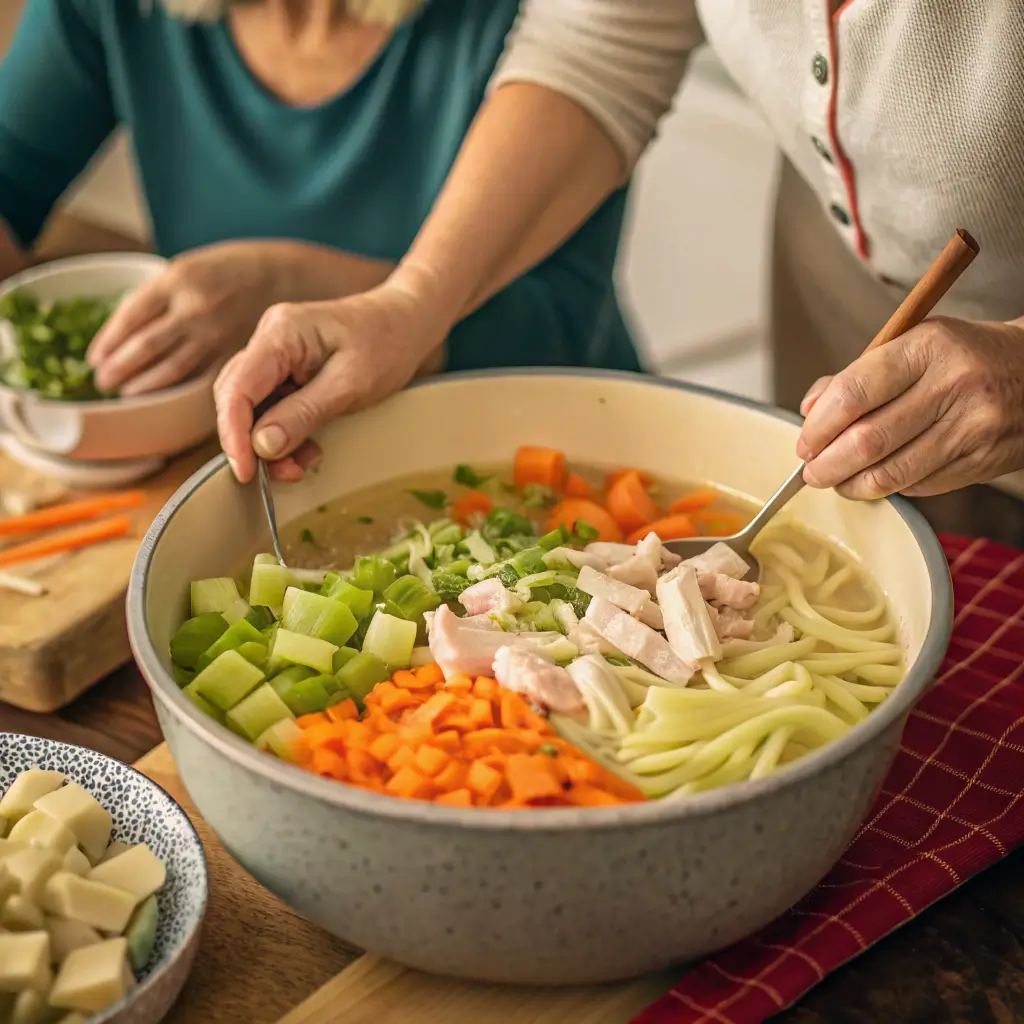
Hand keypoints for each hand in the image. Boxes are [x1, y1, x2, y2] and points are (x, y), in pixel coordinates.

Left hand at [87, 242, 295, 395]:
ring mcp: (215, 333)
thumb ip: (160, 297)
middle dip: (119, 368)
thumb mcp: (189, 267)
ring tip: (126, 392)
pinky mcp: (233, 352)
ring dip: (143, 384)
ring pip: (170, 368)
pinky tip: (164, 394)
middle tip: (104, 381)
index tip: (95, 358)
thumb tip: (126, 331)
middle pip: (145, 347)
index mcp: (177, 280)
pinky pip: (199, 376)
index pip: (130, 317)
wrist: (283, 275)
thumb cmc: (231, 269)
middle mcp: (194, 308)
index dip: (108, 342)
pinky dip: (177, 388)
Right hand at [214, 270, 449, 483]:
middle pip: (237, 398)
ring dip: (271, 442)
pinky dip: (285, 432)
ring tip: (301, 465)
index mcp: (280, 333)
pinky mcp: (287, 367)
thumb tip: (262, 446)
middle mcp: (270, 339)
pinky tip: (308, 448)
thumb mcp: (350, 386)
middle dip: (252, 442)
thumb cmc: (386, 344)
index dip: (234, 435)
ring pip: (254, 406)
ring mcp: (276, 352)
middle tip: (282, 474)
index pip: (237, 388)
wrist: (407, 321)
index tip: (246, 472)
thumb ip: (304, 414)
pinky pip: (273, 404)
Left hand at [796, 316, 1023, 498]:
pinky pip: (918, 485)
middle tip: (811, 471)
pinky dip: (887, 486)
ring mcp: (971, 427)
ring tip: (836, 480)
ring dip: (851, 484)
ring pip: (890, 472)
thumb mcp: (913, 343)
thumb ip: (858, 374)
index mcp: (929, 347)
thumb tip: (810, 410)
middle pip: (867, 441)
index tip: (804, 442)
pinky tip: (876, 478)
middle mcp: (953, 386)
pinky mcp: (982, 461)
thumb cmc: (963, 355)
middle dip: (826, 464)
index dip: (819, 426)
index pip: (854, 393)